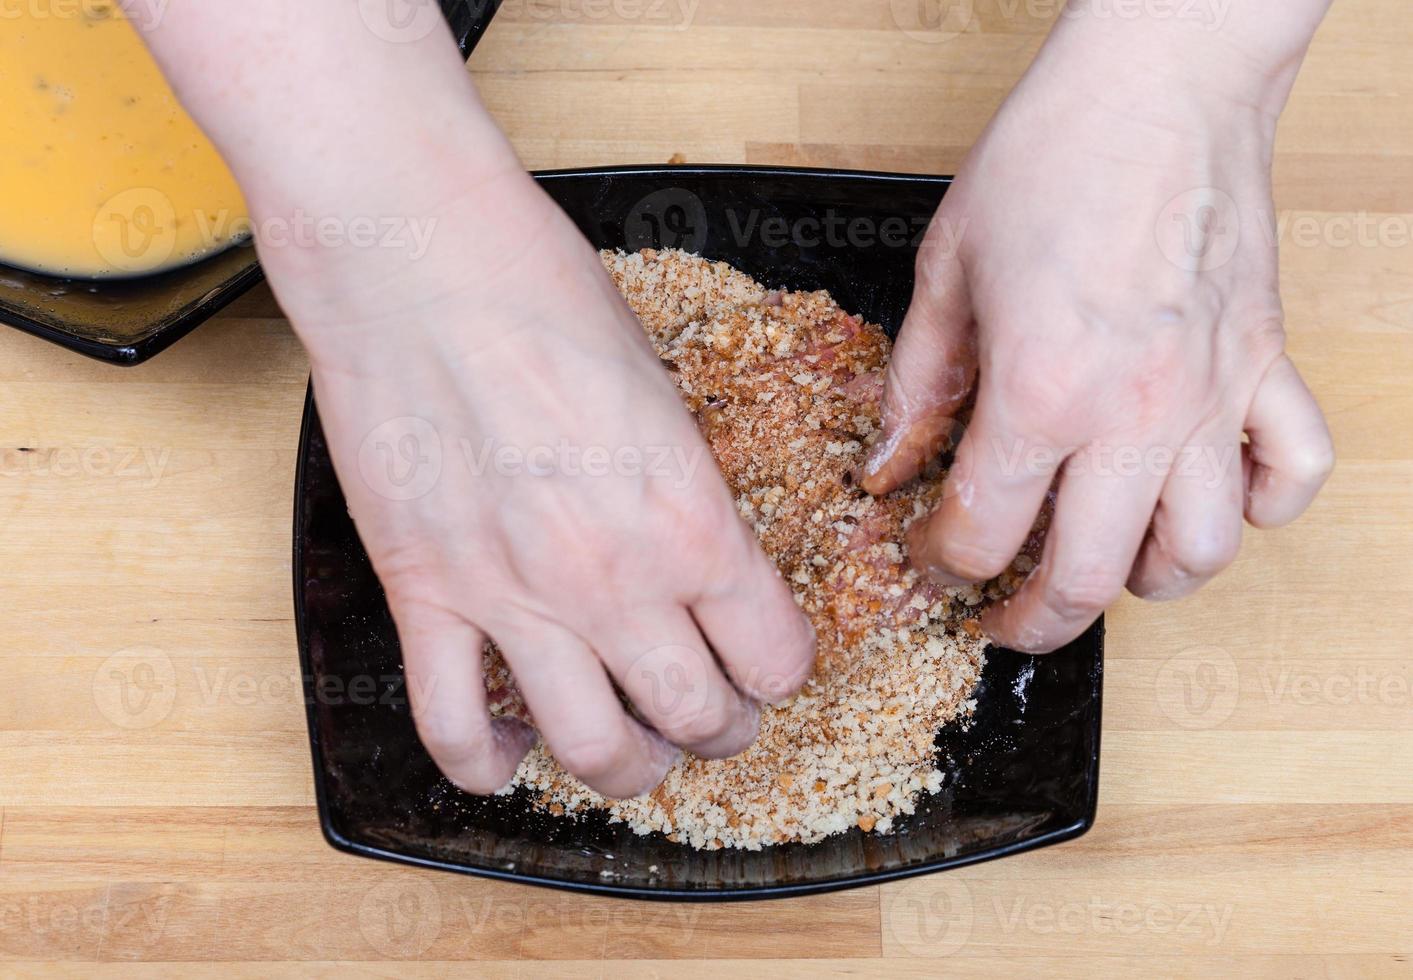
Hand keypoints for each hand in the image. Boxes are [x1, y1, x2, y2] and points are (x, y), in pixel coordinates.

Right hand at [285, 174, 815, 796]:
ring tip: (629, 753)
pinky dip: (486, 765)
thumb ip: (686, 488)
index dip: (778, 672)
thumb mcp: (663, 387)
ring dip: (627, 771)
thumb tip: (696, 543)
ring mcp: (513, 599)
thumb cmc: (543, 292)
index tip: (764, 664)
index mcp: (692, 520)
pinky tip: (508, 750)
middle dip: (720, 732)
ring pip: (593, 752)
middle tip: (711, 716)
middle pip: (697, 720)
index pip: (774, 656)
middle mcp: (615, 580)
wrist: (417, 258)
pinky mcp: (423, 596)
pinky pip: (453, 728)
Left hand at [863, 12, 1334, 652]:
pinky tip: (1211, 496)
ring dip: (1145, 581)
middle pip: (1089, 579)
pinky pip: (1293, 473)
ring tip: (1103, 561)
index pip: (984, 531)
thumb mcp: (947, 271)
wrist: (1162, 80)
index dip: (944, 566)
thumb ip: (916, 384)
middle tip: (1003, 616)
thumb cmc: (1054, 156)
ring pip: (1200, 552)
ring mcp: (1212, 395)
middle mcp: (1133, 411)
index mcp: (1040, 387)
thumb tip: (889, 467)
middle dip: (1032, 622)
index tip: (932, 563)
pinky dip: (1259, 508)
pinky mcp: (1266, 365)